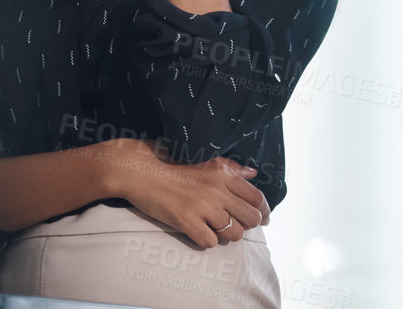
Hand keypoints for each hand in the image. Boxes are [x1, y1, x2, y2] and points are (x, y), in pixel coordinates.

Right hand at [100, 138, 271, 248]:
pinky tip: (198, 231)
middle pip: (251, 218)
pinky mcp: (185, 220)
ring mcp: (202, 206)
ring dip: (227, 235)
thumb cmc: (170, 164)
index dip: (263, 211)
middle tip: (237, 226)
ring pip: (234, 234)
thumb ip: (231, 168)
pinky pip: (209, 242)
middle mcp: (216, 189)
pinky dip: (206, 241)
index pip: (257, 197)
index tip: (262, 218)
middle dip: (247, 226)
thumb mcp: (204, 159)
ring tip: (214, 228)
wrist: (138, 170)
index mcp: (223, 174)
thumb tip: (254, 173)